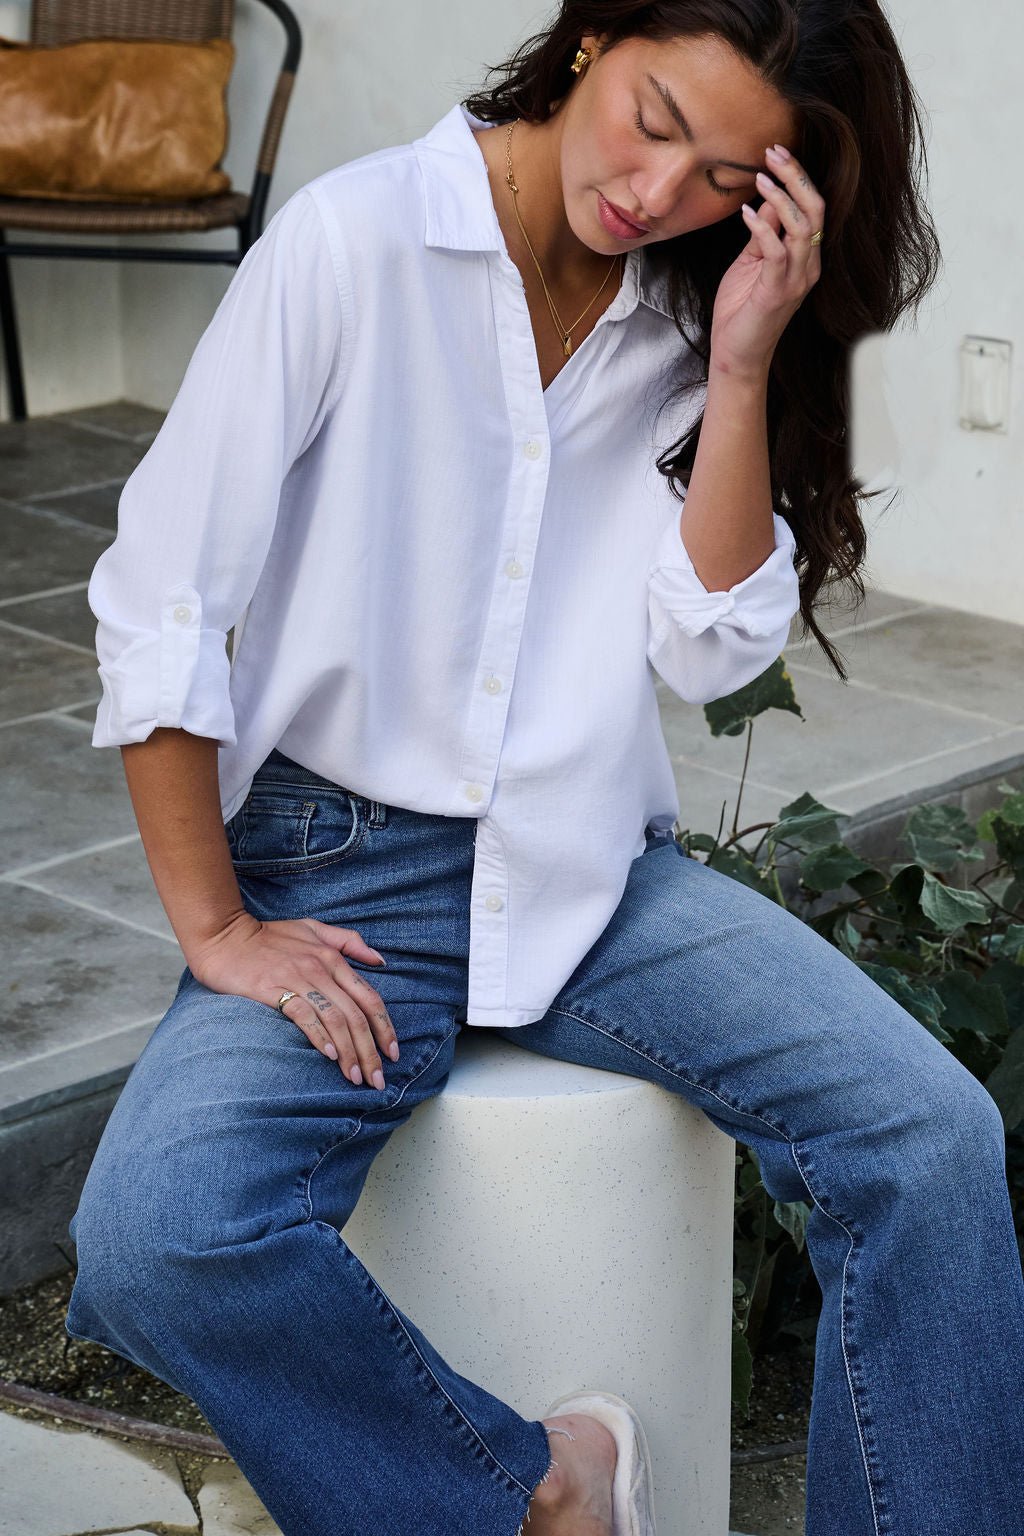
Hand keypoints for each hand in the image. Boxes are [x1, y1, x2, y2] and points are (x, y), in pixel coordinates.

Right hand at [187, 910, 398, 1088]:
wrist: (224, 935)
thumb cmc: (268, 935)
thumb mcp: (313, 928)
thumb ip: (348, 941)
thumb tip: (381, 961)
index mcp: (333, 957)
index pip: (369, 997)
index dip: (385, 1027)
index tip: (393, 1053)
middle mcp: (320, 968)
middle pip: (356, 1015)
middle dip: (371, 1051)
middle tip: (377, 1079)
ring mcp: (297, 978)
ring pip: (334, 1020)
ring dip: (349, 1052)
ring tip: (355, 1077)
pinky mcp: (272, 989)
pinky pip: (303, 1015)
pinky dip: (319, 1036)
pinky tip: (330, 1055)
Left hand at [709, 143, 825, 380]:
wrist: (736, 354)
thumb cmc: (741, 310)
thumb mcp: (752, 262)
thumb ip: (764, 233)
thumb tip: (769, 197)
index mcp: (806, 258)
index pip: (813, 208)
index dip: (798, 177)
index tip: (776, 152)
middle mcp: (809, 267)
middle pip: (815, 210)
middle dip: (796, 177)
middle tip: (774, 152)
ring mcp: (797, 280)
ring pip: (803, 227)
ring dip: (782, 198)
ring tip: (761, 177)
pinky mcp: (777, 292)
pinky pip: (778, 251)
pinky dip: (763, 228)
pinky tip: (746, 213)